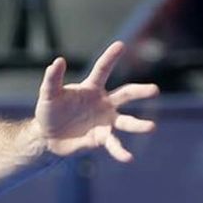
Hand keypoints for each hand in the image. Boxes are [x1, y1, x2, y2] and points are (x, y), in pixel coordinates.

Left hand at [32, 41, 157, 161]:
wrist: (47, 136)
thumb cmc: (50, 111)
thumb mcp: (48, 94)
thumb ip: (52, 79)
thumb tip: (58, 61)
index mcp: (92, 88)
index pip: (103, 70)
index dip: (111, 58)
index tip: (121, 45)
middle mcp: (104, 103)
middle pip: (125, 94)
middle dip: (140, 92)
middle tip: (155, 90)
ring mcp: (105, 121)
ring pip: (126, 121)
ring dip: (138, 125)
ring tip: (151, 127)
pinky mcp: (101, 138)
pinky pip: (114, 144)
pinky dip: (120, 151)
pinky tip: (128, 158)